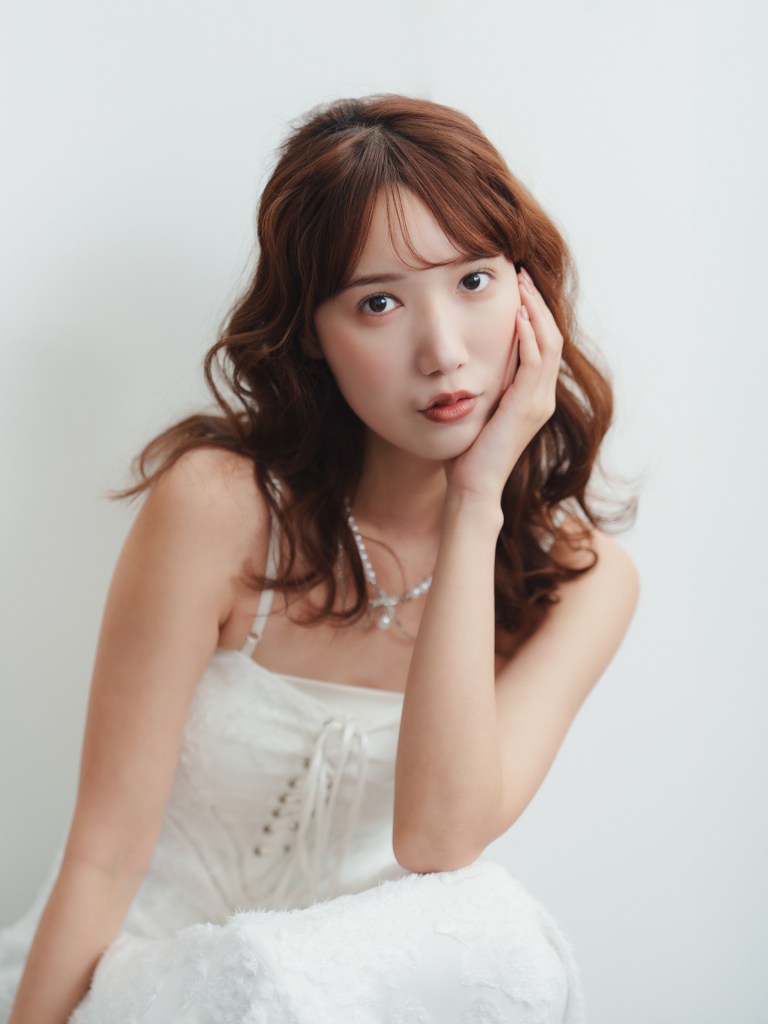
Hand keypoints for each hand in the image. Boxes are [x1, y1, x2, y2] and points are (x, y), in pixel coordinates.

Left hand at [446, 266, 562, 502]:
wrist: (473, 486)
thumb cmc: (468, 452)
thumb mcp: (479, 407)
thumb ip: (485, 383)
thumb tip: (472, 358)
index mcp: (534, 396)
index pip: (543, 343)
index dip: (534, 312)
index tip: (517, 285)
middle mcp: (543, 397)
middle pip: (552, 337)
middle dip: (537, 303)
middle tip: (521, 273)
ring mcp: (538, 403)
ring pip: (549, 344)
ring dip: (535, 311)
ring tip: (521, 284)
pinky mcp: (527, 408)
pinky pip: (535, 363)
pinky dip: (529, 336)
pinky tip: (517, 316)